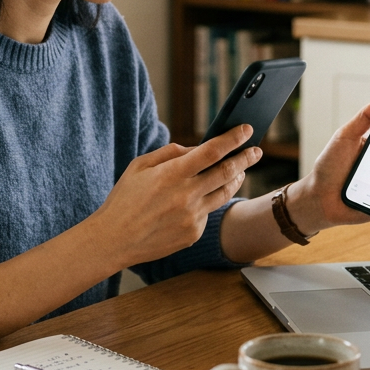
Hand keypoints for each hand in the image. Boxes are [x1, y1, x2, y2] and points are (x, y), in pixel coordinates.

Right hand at [90, 125, 259, 266]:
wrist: (113, 239)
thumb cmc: (124, 199)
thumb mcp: (139, 166)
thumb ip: (169, 153)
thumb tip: (196, 149)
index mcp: (172, 173)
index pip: (212, 151)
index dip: (233, 138)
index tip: (246, 130)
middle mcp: (186, 195)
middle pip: (227, 171)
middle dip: (245, 158)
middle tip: (256, 151)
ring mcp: (192, 216)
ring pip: (224, 193)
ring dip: (235, 179)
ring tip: (239, 171)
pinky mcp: (192, 233)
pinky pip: (207, 213)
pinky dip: (207, 202)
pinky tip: (200, 198)